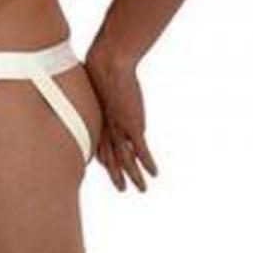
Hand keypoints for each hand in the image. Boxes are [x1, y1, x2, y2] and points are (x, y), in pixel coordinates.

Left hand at [84, 50, 157, 192]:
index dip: (101, 156)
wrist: (108, 63)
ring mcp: (119, 128)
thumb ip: (101, 84)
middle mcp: (106, 127)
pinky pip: (141, 151)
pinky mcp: (132, 126)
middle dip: (115, 173)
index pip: (99, 143)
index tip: (103, 165)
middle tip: (120, 188)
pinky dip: (147, 164)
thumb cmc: (102, 62)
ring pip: (126, 159)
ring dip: (134, 176)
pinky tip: (154, 173)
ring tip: (141, 189)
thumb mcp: (98, 76)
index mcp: (97, 116)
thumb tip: (102, 77)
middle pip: (110, 157)